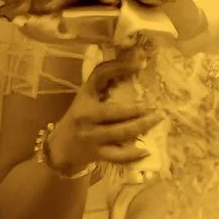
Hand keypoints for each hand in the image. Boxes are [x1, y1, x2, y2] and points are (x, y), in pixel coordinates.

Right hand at [46, 52, 162, 176]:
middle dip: (139, 109)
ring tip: (158, 120)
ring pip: (121, 132)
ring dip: (142, 126)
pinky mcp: (97, 154)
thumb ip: (103, 82)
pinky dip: (133, 154)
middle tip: (158, 107)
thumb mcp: (85, 96)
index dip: (118, 68)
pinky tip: (147, 151)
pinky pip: (118, 156)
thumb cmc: (78, 117)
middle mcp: (86, 117)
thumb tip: (132, 62)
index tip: (138, 65)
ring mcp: (92, 137)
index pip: (100, 76)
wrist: (60, 147)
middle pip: (116, 112)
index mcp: (84, 98)